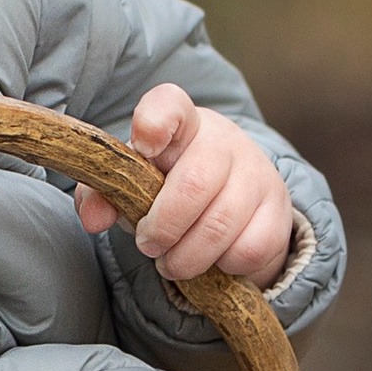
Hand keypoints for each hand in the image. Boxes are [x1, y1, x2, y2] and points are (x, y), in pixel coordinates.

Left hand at [75, 87, 297, 290]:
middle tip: (147, 246)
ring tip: (172, 262)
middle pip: (194, 184)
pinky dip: (223, 265)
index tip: (143, 146)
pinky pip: (249, 249)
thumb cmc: (168, 186)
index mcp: (180, 123)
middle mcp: (223, 139)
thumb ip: (104, 195)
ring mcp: (257, 172)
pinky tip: (212, 259)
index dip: (154, 122)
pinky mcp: (278, 210)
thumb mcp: (134, 185)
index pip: (169, 105)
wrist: (232, 197)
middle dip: (163, 227)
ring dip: (188, 257)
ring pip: (220, 225)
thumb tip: (94, 218)